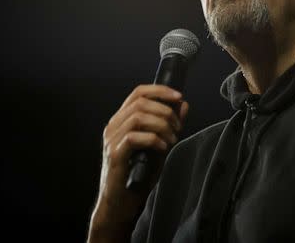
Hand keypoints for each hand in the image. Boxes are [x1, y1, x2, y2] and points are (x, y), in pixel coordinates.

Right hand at [88, 84, 189, 242]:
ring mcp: (111, 140)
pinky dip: (153, 139)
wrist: (123, 202)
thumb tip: (183, 104)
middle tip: (178, 129)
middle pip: (141, 103)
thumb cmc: (140, 174)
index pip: (138, 93)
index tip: (179, 96)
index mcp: (122, 120)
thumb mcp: (161, 144)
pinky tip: (163, 148)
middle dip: (166, 112)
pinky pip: (134, 137)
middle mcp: (113, 126)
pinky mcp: (114, 155)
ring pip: (138, 117)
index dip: (160, 91)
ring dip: (161, 125)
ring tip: (171, 140)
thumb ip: (170, 124)